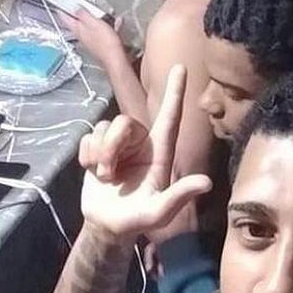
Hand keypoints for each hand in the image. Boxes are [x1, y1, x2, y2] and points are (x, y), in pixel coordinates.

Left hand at [64, 10, 125, 66]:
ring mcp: (91, 41)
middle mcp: (82, 37)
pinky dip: (107, 26)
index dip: (62, 11)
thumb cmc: (105, 43)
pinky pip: (101, 32)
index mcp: (78, 30)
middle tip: (80, 7)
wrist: (115, 58)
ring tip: (101, 13)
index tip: (61, 6)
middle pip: (76, 23)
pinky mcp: (100, 44)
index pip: (65, 19)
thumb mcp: (93, 22)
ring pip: (90, 27)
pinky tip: (115, 23)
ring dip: (95, 20)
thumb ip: (83, 14)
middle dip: (78, 15)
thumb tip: (76, 8)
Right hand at [78, 64, 211, 242]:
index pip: (170, 116)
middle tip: (109, 176)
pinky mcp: (98, 146)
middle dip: (111, 147)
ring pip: (104, 128)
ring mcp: (118, 143)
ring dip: (98, 155)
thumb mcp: (158, 213)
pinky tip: (93, 172)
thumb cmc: (137, 220)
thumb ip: (179, 197)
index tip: (181, 66)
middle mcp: (141, 142)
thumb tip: (207, 183)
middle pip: (123, 122)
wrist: (105, 226)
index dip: (175, 91)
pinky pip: (88, 137)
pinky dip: (86, 157)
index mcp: (159, 152)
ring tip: (105, 177)